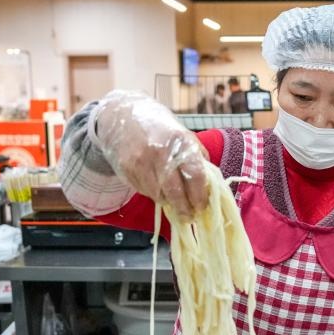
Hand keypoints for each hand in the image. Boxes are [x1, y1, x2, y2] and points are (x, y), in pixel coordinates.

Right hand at [95, 91, 208, 219]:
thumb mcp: (185, 137)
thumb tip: (208, 187)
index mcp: (181, 142)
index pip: (195, 176)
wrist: (124, 117)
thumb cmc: (162, 130)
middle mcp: (161, 152)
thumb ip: (197, 160)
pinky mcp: (127, 169)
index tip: (202, 207)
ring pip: (158, 195)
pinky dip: (153, 194)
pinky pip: (144, 191)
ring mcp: (141, 162)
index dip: (200, 196)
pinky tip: (157, 187)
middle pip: (175, 192)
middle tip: (189, 217)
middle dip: (184, 209)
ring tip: (174, 202)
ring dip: (168, 202)